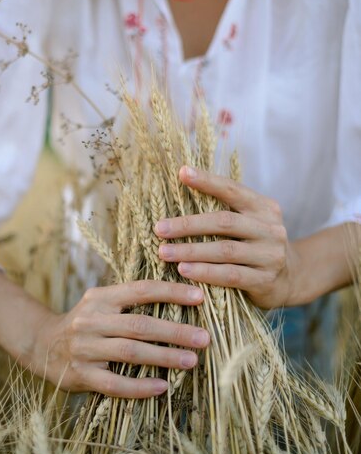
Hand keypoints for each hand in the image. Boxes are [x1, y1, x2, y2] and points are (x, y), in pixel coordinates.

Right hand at [34, 280, 209, 396]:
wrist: (41, 344)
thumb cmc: (85, 322)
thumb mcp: (102, 302)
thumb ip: (130, 299)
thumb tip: (178, 295)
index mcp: (101, 298)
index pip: (141, 290)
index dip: (171, 292)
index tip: (199, 297)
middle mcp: (91, 320)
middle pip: (139, 325)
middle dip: (175, 332)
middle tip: (203, 337)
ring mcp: (85, 349)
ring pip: (130, 353)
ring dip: (164, 357)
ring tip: (192, 360)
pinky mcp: (81, 375)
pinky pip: (114, 384)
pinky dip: (139, 387)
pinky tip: (161, 387)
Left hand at [155, 166, 300, 308]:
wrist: (292, 279)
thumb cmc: (256, 245)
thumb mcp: (248, 222)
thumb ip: (225, 209)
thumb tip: (183, 187)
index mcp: (264, 207)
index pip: (232, 189)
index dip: (207, 181)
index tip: (182, 173)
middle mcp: (270, 228)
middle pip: (224, 221)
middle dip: (188, 224)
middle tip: (160, 228)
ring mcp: (270, 255)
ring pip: (225, 250)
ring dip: (191, 251)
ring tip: (165, 252)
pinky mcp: (266, 280)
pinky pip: (230, 275)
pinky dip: (205, 273)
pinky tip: (184, 271)